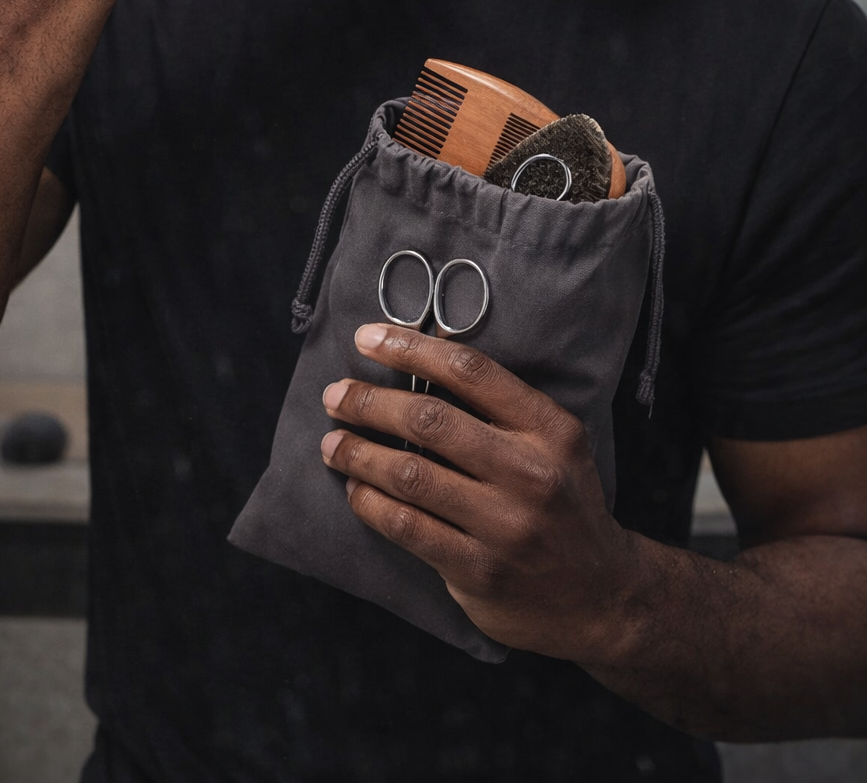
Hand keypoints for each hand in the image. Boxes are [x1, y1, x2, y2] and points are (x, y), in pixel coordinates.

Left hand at [321, 323, 648, 660]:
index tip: (367, 338)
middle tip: (336, 396)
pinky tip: (356, 489)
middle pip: (430, 420)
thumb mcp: (553, 443)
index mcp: (548, 430)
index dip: (410, 349)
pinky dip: (370, 502)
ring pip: (409, 474)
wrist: (601, 596)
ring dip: (359, 453)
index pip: (469, 372)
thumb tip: (421, 350)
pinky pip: (406, 526)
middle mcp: (529, 473)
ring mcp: (503, 526)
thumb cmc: (562, 503)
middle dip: (370, 403)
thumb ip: (498, 405)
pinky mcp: (478, 570)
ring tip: (333, 443)